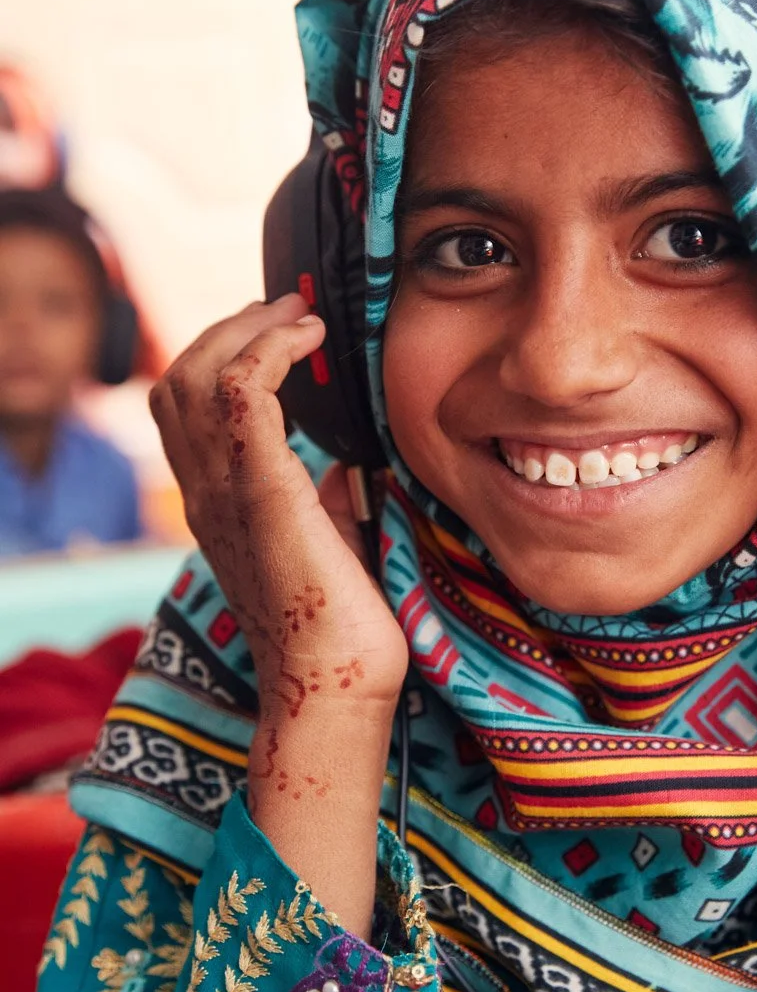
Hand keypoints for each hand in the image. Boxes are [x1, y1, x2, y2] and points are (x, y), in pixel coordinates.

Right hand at [150, 296, 407, 722]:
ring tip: (300, 316)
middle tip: (288, 309)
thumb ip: (321, 495)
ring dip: (249, 329)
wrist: (338, 682)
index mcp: (216, 504)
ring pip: (196, 374)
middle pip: (177, 380)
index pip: (183, 407)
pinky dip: (271, 348)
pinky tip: (310, 340)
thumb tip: (343, 461)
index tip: (279, 330)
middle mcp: (205, 494)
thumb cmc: (344, 624)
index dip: (221, 354)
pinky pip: (241, 391)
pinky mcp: (262, 491)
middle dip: (230, 329)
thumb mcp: (326, 540)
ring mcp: (224, 493)